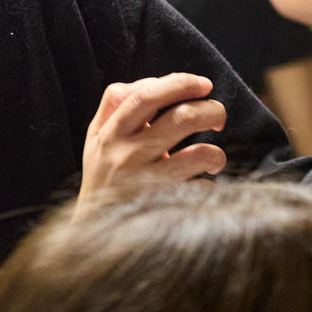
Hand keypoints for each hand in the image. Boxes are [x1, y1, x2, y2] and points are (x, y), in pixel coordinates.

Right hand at [78, 73, 227, 208]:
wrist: (93, 229)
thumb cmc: (102, 176)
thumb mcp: (96, 138)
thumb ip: (115, 105)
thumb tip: (154, 82)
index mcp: (111, 133)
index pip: (146, 96)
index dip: (179, 84)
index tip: (203, 84)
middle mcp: (126, 154)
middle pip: (180, 118)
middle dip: (210, 110)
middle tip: (218, 116)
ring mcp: (145, 181)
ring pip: (197, 154)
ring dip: (216, 152)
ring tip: (215, 158)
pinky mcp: (161, 205)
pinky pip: (198, 188)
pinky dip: (207, 182)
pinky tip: (202, 183)